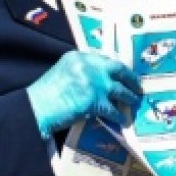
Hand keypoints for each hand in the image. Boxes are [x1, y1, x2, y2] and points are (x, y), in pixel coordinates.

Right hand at [26, 52, 142, 136]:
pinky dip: (118, 115)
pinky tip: (122, 119)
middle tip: (138, 85)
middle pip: (118, 69)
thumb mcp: (63, 71)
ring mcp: (94, 83)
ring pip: (119, 90)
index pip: (104, 59)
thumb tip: (100, 78)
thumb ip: (81, 70)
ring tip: (134, 101)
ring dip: (129, 97)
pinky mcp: (95, 101)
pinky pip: (113, 109)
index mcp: (79, 56)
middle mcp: (89, 66)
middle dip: (130, 78)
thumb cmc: (46, 93)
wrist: (36, 108)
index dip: (116, 68)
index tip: (123, 73)